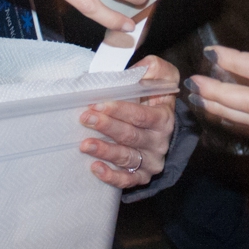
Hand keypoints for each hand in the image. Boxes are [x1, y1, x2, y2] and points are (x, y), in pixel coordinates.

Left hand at [80, 55, 177, 187]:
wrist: (162, 127)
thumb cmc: (154, 99)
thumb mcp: (161, 77)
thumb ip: (154, 68)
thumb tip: (141, 67)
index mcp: (163, 118)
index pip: (141, 115)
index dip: (119, 110)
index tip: (97, 104)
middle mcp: (159, 141)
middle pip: (131, 136)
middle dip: (107, 126)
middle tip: (85, 119)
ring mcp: (151, 160)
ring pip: (127, 158)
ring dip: (105, 151)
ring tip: (85, 145)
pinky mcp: (143, 176)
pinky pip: (127, 180)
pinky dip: (112, 176)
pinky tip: (95, 168)